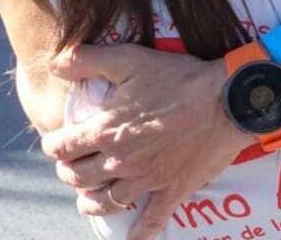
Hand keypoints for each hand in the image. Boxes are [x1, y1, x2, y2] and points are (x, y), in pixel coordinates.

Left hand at [42, 44, 251, 239]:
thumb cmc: (179, 78)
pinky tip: (132, 238)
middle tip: (71, 166)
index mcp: (106, 130)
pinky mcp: (171, 190)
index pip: (62, 148)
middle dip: (68, 172)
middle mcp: (120, 160)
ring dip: (90, 202)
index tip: (57, 143)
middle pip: (78, 177)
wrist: (227, 100)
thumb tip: (54, 65)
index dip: (53, 146)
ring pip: (105, 202)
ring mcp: (146, 179)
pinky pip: (151, 220)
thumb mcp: (129, 59)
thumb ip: (86, 60)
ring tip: (88, 197)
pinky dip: (139, 233)